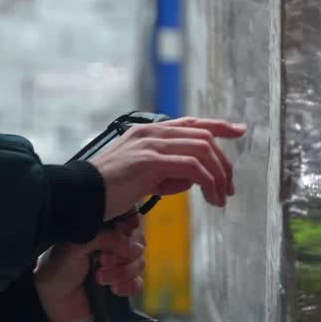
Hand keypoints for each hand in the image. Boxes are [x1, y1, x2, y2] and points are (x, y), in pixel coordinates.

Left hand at [34, 214, 145, 321]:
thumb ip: (106, 238)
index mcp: (101, 231)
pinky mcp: (120, 286)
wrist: (50, 301)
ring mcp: (118, 267)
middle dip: (124, 254)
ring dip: (122, 272)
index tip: (124, 233)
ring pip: (139, 264)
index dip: (130, 227)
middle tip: (103, 260)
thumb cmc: (58, 267)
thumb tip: (135, 247)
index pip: (128, 221)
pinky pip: (138, 284)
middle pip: (138, 243)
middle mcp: (111, 246)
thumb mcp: (78, 245)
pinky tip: (113, 290)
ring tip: (100, 278)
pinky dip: (128, 287)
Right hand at [91, 116, 245, 218]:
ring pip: (203, 150)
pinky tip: (212, 198)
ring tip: (221, 198)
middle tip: (230, 188)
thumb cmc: (107, 190)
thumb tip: (192, 179)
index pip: (191, 123)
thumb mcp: (141, 177)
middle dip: (223, 162)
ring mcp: (151, 144)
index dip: (218, 125)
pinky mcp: (152, 161)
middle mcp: (151, 132)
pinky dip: (209, 183)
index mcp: (148, 132)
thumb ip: (166, 172)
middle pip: (203, 136)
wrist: (81, 194)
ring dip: (219, 175)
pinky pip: (193, 168)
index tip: (238, 130)